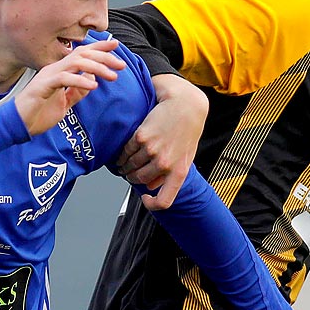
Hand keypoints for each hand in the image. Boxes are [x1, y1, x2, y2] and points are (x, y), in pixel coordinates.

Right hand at [14, 38, 124, 137]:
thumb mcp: (65, 102)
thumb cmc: (39, 113)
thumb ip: (77, 91)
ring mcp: (48, 76)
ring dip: (96, 68)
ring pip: (75, 63)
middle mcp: (55, 69)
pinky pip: (64, 79)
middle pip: (82, 55)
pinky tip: (93, 87)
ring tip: (111, 76)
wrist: (19, 125)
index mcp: (60, 71)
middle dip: (103, 57)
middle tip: (121, 64)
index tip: (115, 45)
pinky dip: (79, 81)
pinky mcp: (43, 86)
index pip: (82, 54)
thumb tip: (92, 79)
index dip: (98, 48)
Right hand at [118, 74, 207, 209]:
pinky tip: (123, 152)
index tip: (145, 198)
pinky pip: (126, 151)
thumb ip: (171, 172)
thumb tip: (150, 186)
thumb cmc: (187, 129)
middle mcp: (165, 164)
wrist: (185, 104)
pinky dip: (122, 154)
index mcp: (179, 172)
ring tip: (123, 163)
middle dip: (132, 177)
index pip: (165, 200)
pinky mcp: (141, 137)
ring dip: (124, 166)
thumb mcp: (186, 154)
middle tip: (128, 172)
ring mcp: (152, 151)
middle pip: (140, 179)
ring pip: (131, 165)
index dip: (152, 205)